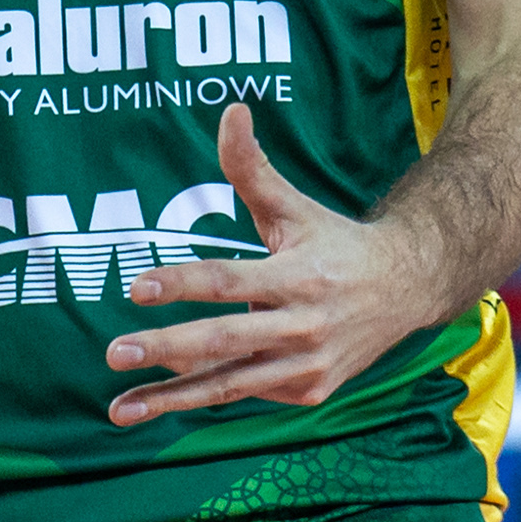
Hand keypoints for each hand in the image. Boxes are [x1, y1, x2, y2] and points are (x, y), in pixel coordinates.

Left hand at [100, 104, 446, 420]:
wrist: (406, 289)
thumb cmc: (334, 243)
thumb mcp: (294, 206)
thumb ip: (252, 167)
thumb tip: (230, 111)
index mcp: (298, 276)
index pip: (228, 280)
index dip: (181, 283)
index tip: (136, 287)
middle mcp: (304, 326)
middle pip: (223, 340)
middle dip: (164, 349)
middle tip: (114, 353)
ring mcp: (307, 366)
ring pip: (229, 385)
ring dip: (171, 400)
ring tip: (118, 410)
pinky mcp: (309, 392)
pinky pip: (245, 392)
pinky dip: (202, 395)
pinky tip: (159, 397)